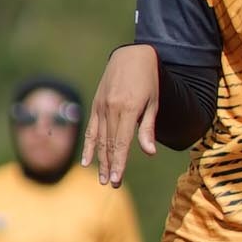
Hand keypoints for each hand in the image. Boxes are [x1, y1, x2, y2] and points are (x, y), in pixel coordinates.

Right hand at [85, 45, 161, 186]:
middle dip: (110, 167)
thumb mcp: (153, 102)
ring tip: (103, 178)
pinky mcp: (96, 105)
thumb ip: (148, 128)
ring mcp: (101, 107)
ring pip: (99, 139)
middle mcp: (111, 109)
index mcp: (127, 109)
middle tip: (112, 186)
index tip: (117, 181)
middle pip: (108, 144)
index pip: (121, 143)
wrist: (132, 56)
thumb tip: (149, 153)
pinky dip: (89, 146)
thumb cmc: (148, 80)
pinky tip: (87, 161)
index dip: (119, 163)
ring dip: (100, 161)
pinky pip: (91, 129)